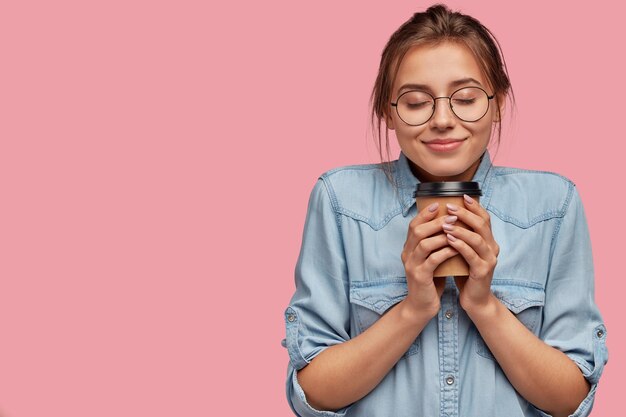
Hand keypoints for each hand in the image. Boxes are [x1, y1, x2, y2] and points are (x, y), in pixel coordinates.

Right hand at [401, 202, 459, 318]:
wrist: (422, 306)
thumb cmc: (430, 280)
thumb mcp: (430, 259)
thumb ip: (434, 244)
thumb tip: (448, 225)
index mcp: (409, 249)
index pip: (413, 225)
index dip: (425, 214)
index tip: (438, 204)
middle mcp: (407, 255)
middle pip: (417, 231)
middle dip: (436, 222)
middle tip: (452, 216)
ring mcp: (412, 266)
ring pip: (424, 244)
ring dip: (441, 235)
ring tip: (456, 230)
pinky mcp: (420, 277)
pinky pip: (433, 260)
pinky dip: (445, 252)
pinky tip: (455, 248)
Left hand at [443, 195, 499, 312]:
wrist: (474, 299)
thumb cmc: (466, 273)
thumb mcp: (465, 251)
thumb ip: (462, 237)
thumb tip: (448, 216)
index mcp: (489, 241)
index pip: (485, 219)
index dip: (475, 207)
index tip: (462, 196)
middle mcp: (492, 248)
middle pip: (482, 225)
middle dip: (465, 214)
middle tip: (450, 207)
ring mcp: (489, 260)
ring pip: (476, 239)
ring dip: (460, 229)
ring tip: (446, 223)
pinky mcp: (482, 271)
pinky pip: (471, 255)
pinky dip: (459, 245)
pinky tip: (449, 239)